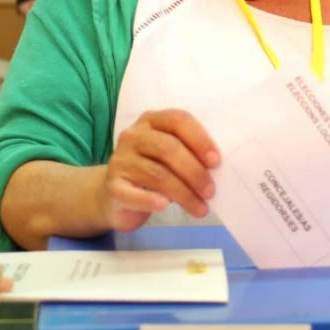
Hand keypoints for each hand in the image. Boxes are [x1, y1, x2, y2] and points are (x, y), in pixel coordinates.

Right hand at [102, 109, 220, 228]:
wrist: (116, 195)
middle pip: (168, 148)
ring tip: (201, 208)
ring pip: (157, 174)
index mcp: (152, 121)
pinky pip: (135, 194)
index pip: (178, 120)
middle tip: (210, 191)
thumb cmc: (153, 171)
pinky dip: (151, 200)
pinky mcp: (112, 186)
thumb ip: (188, 153)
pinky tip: (165, 206)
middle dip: (194, 171)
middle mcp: (133, 136)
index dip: (199, 139)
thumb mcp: (170, 156)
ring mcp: (120, 160)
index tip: (216, 162)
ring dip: (184, 193)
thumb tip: (216, 168)